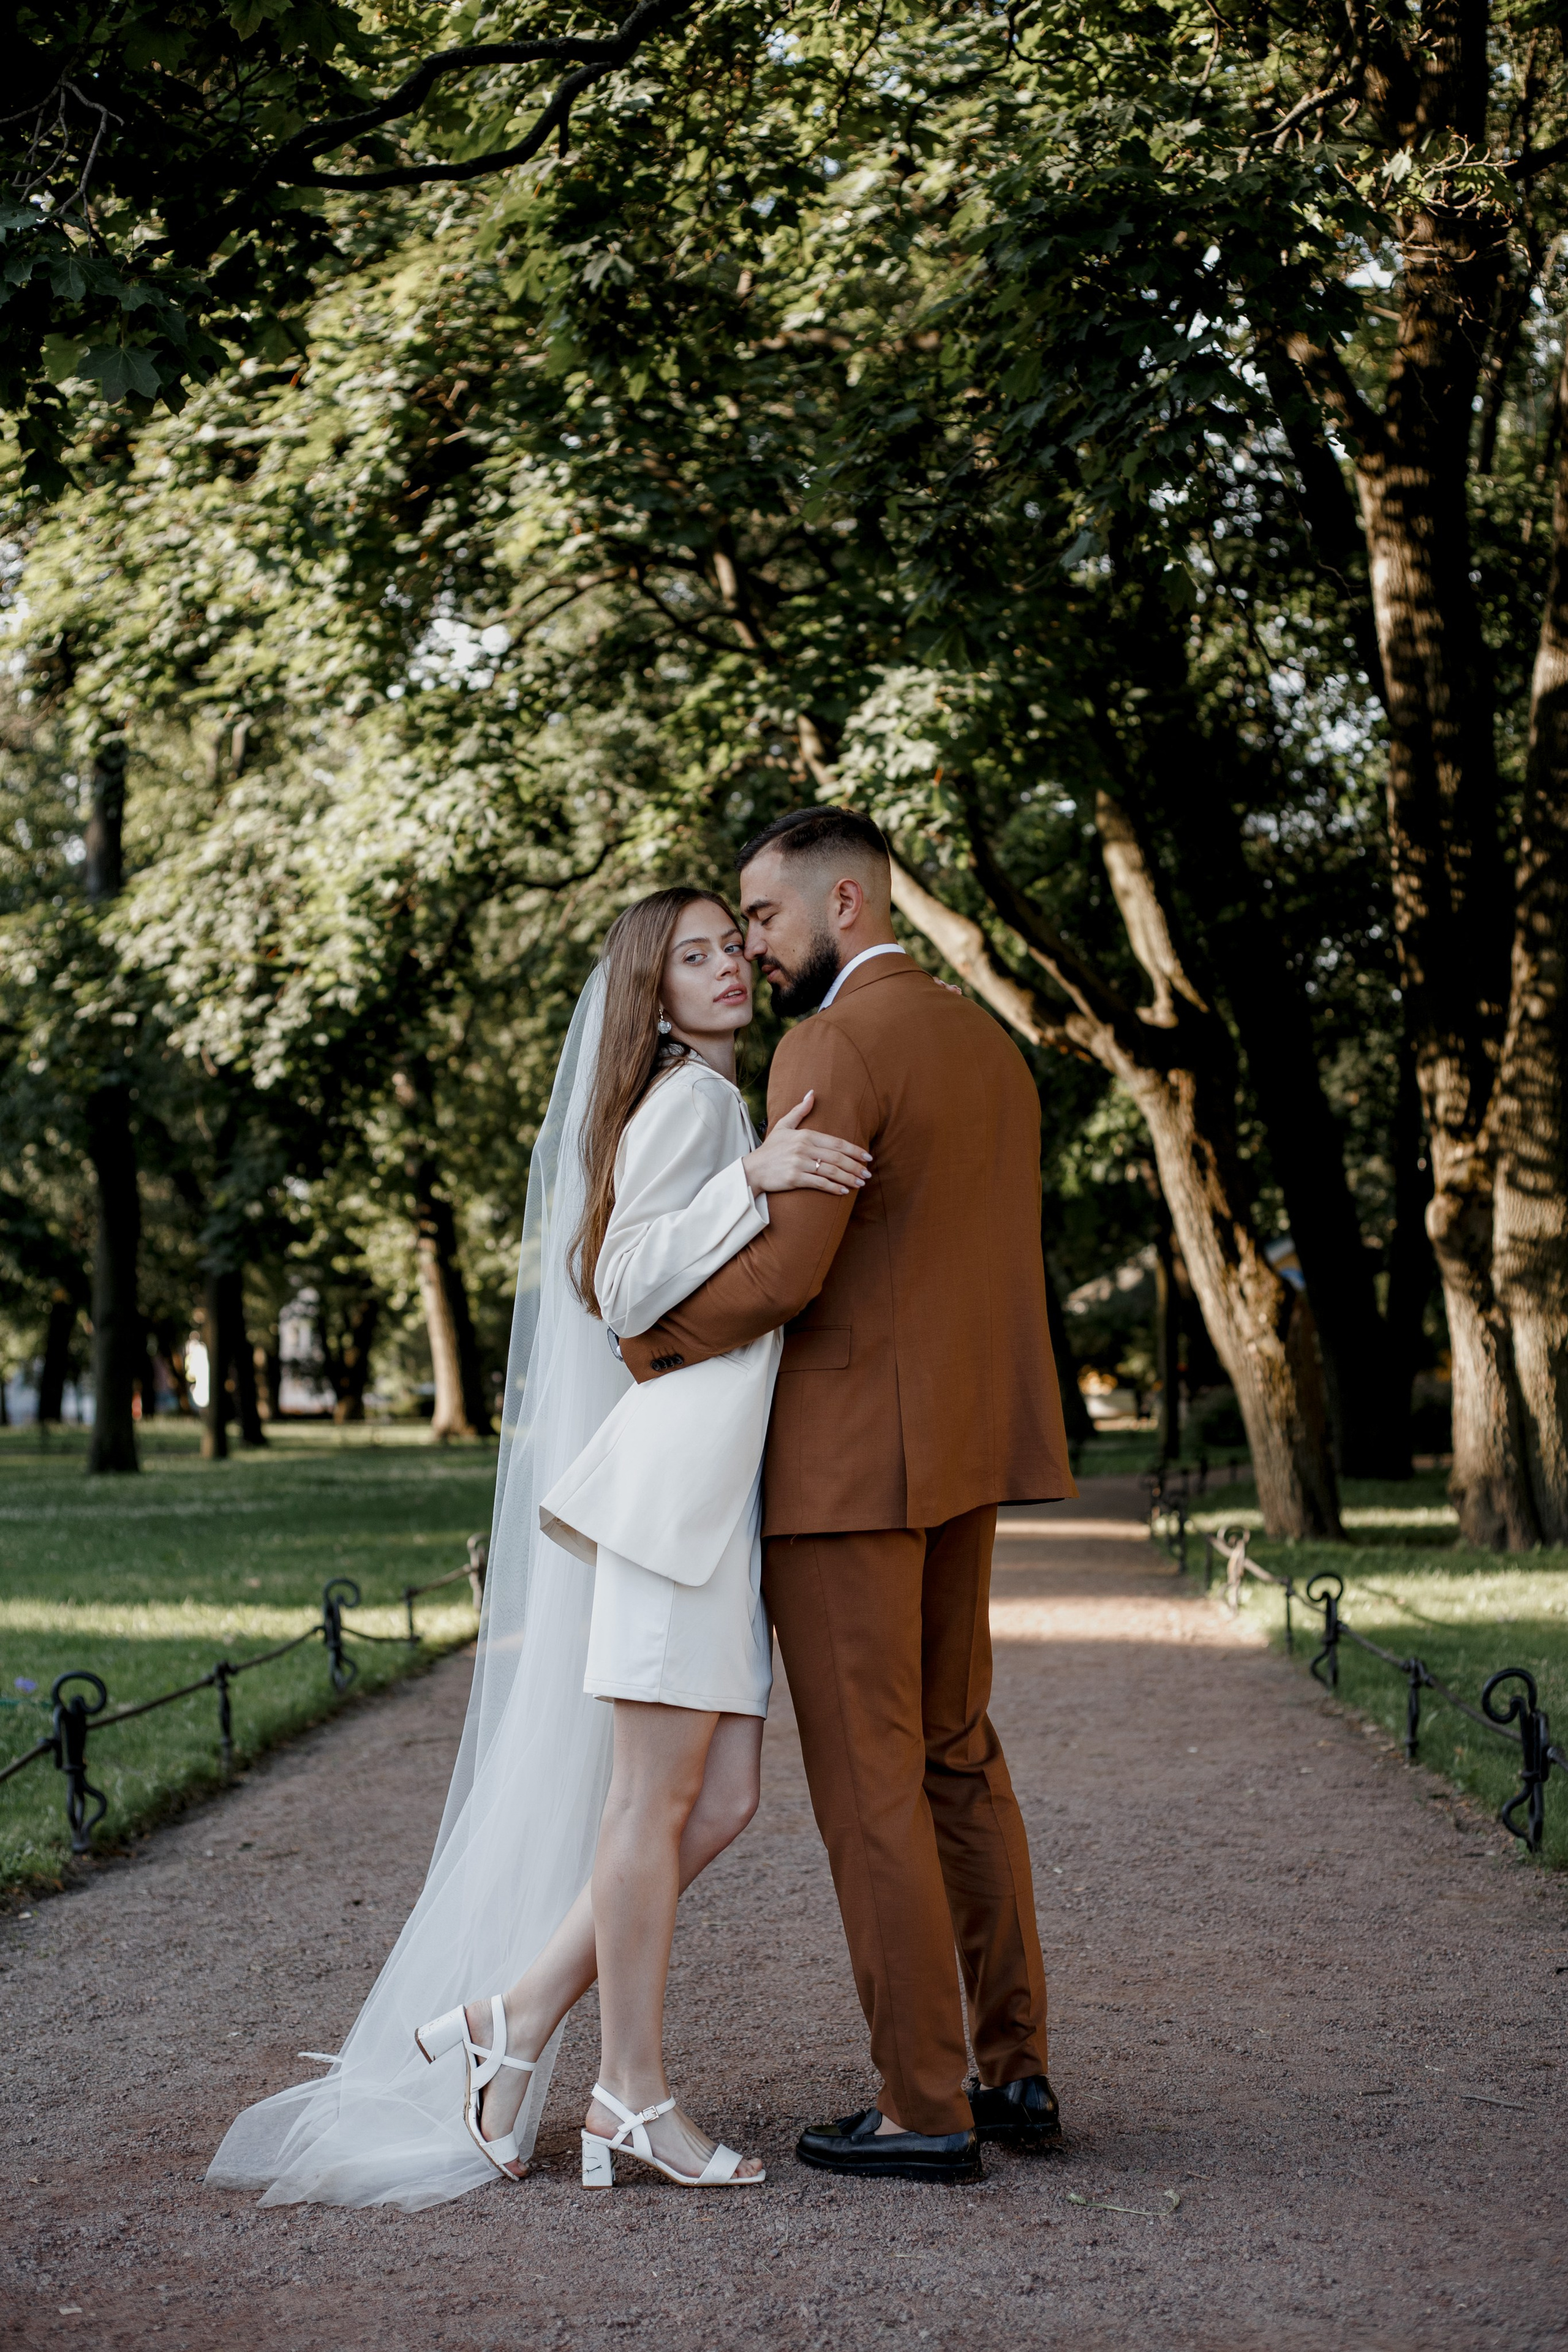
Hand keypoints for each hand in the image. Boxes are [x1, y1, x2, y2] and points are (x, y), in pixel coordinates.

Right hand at [742, 1090, 872, 1196]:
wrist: (753, 1169)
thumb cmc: (770, 1149)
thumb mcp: (783, 1126)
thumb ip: (800, 1111)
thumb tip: (812, 1093)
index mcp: (805, 1135)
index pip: (836, 1143)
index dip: (854, 1150)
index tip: (867, 1156)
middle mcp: (804, 1148)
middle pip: (837, 1158)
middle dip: (856, 1166)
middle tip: (867, 1173)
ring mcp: (799, 1164)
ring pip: (831, 1171)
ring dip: (849, 1178)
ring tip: (860, 1183)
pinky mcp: (795, 1178)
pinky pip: (819, 1183)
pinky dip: (833, 1188)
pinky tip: (844, 1191)